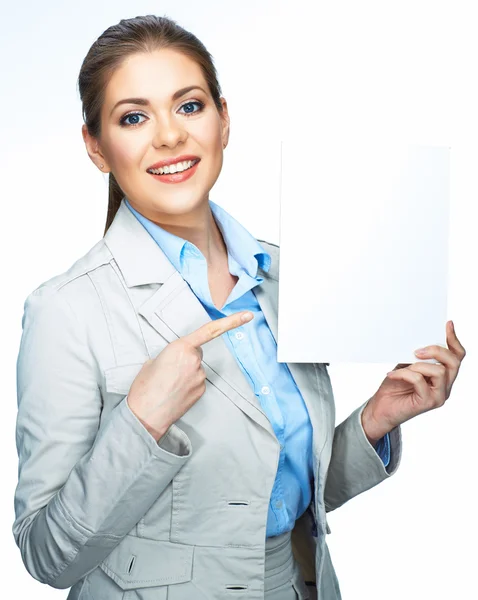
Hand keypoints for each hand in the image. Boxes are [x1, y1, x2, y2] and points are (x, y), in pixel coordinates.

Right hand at [127, 310, 253, 440]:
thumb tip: (174, 360)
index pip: (211, 330)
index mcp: (180, 347)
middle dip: (186, 358)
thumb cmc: (145, 388)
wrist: (145, 414)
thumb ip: (169, 354)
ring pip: (196, 368)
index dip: (232, 321)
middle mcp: (194, 360)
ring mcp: (200, 376)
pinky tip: (175, 391)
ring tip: (168, 384)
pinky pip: (197, 381)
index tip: (247, 316)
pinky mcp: (202, 389)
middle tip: (169, 371)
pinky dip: (188, 384)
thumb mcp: (152, 361)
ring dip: (186, 373)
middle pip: (197, 352)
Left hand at [361, 320, 465, 442]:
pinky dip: (405, 374)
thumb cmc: (394, 386)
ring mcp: (439, 395)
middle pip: (454, 362)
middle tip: (417, 350)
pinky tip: (392, 375)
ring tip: (403, 366)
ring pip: (440, 372)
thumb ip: (417, 355)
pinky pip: (420, 381)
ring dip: (418, 365)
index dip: (454, 340)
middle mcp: (445, 386)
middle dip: (437, 351)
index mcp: (443, 375)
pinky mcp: (428, 402)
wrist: (380, 408)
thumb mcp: (406, 364)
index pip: (457, 356)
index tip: (447, 325)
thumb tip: (420, 338)